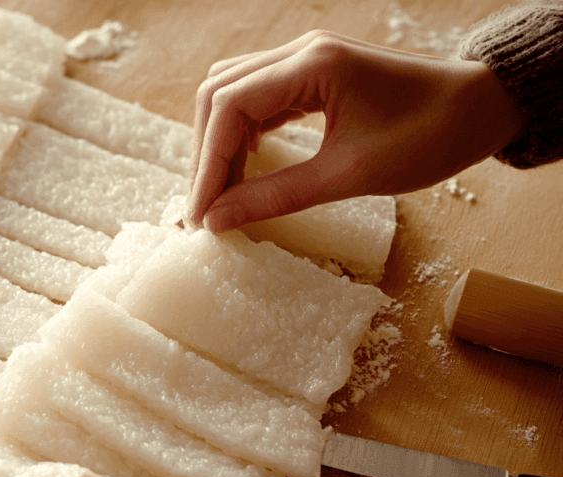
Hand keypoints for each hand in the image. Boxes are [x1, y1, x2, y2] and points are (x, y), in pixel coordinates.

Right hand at [186, 31, 524, 231]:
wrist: (483, 107)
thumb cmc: (429, 136)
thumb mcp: (349, 176)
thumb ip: (277, 196)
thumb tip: (218, 219)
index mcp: (311, 66)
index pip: (228, 108)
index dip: (206, 165)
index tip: (199, 214)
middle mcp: (301, 52)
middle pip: (219, 94)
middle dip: (205, 154)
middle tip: (205, 208)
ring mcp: (306, 60)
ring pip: (233, 94)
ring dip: (219, 143)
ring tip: (220, 192)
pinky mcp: (313, 75)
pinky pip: (258, 99)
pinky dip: (242, 135)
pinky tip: (243, 169)